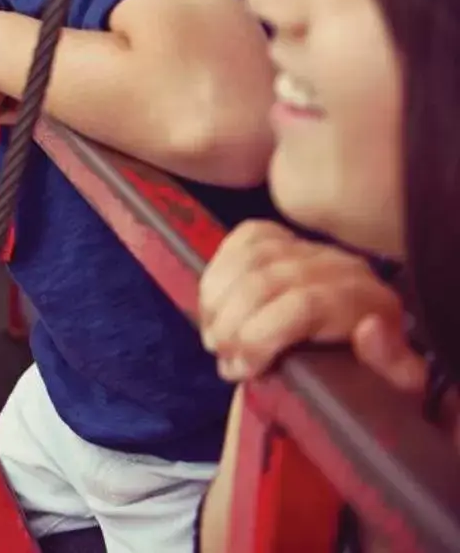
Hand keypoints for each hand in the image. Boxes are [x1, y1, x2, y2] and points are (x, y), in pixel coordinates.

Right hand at [198, 221, 411, 384]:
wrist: (372, 323)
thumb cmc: (378, 360)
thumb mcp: (398, 375)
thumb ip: (394, 363)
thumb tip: (369, 330)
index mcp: (364, 298)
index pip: (302, 304)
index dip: (260, 337)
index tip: (241, 369)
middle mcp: (334, 264)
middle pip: (265, 281)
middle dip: (231, 323)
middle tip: (220, 355)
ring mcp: (305, 246)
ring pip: (247, 260)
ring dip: (216, 299)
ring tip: (211, 335)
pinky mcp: (280, 234)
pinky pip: (242, 238)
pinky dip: (219, 267)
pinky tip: (212, 298)